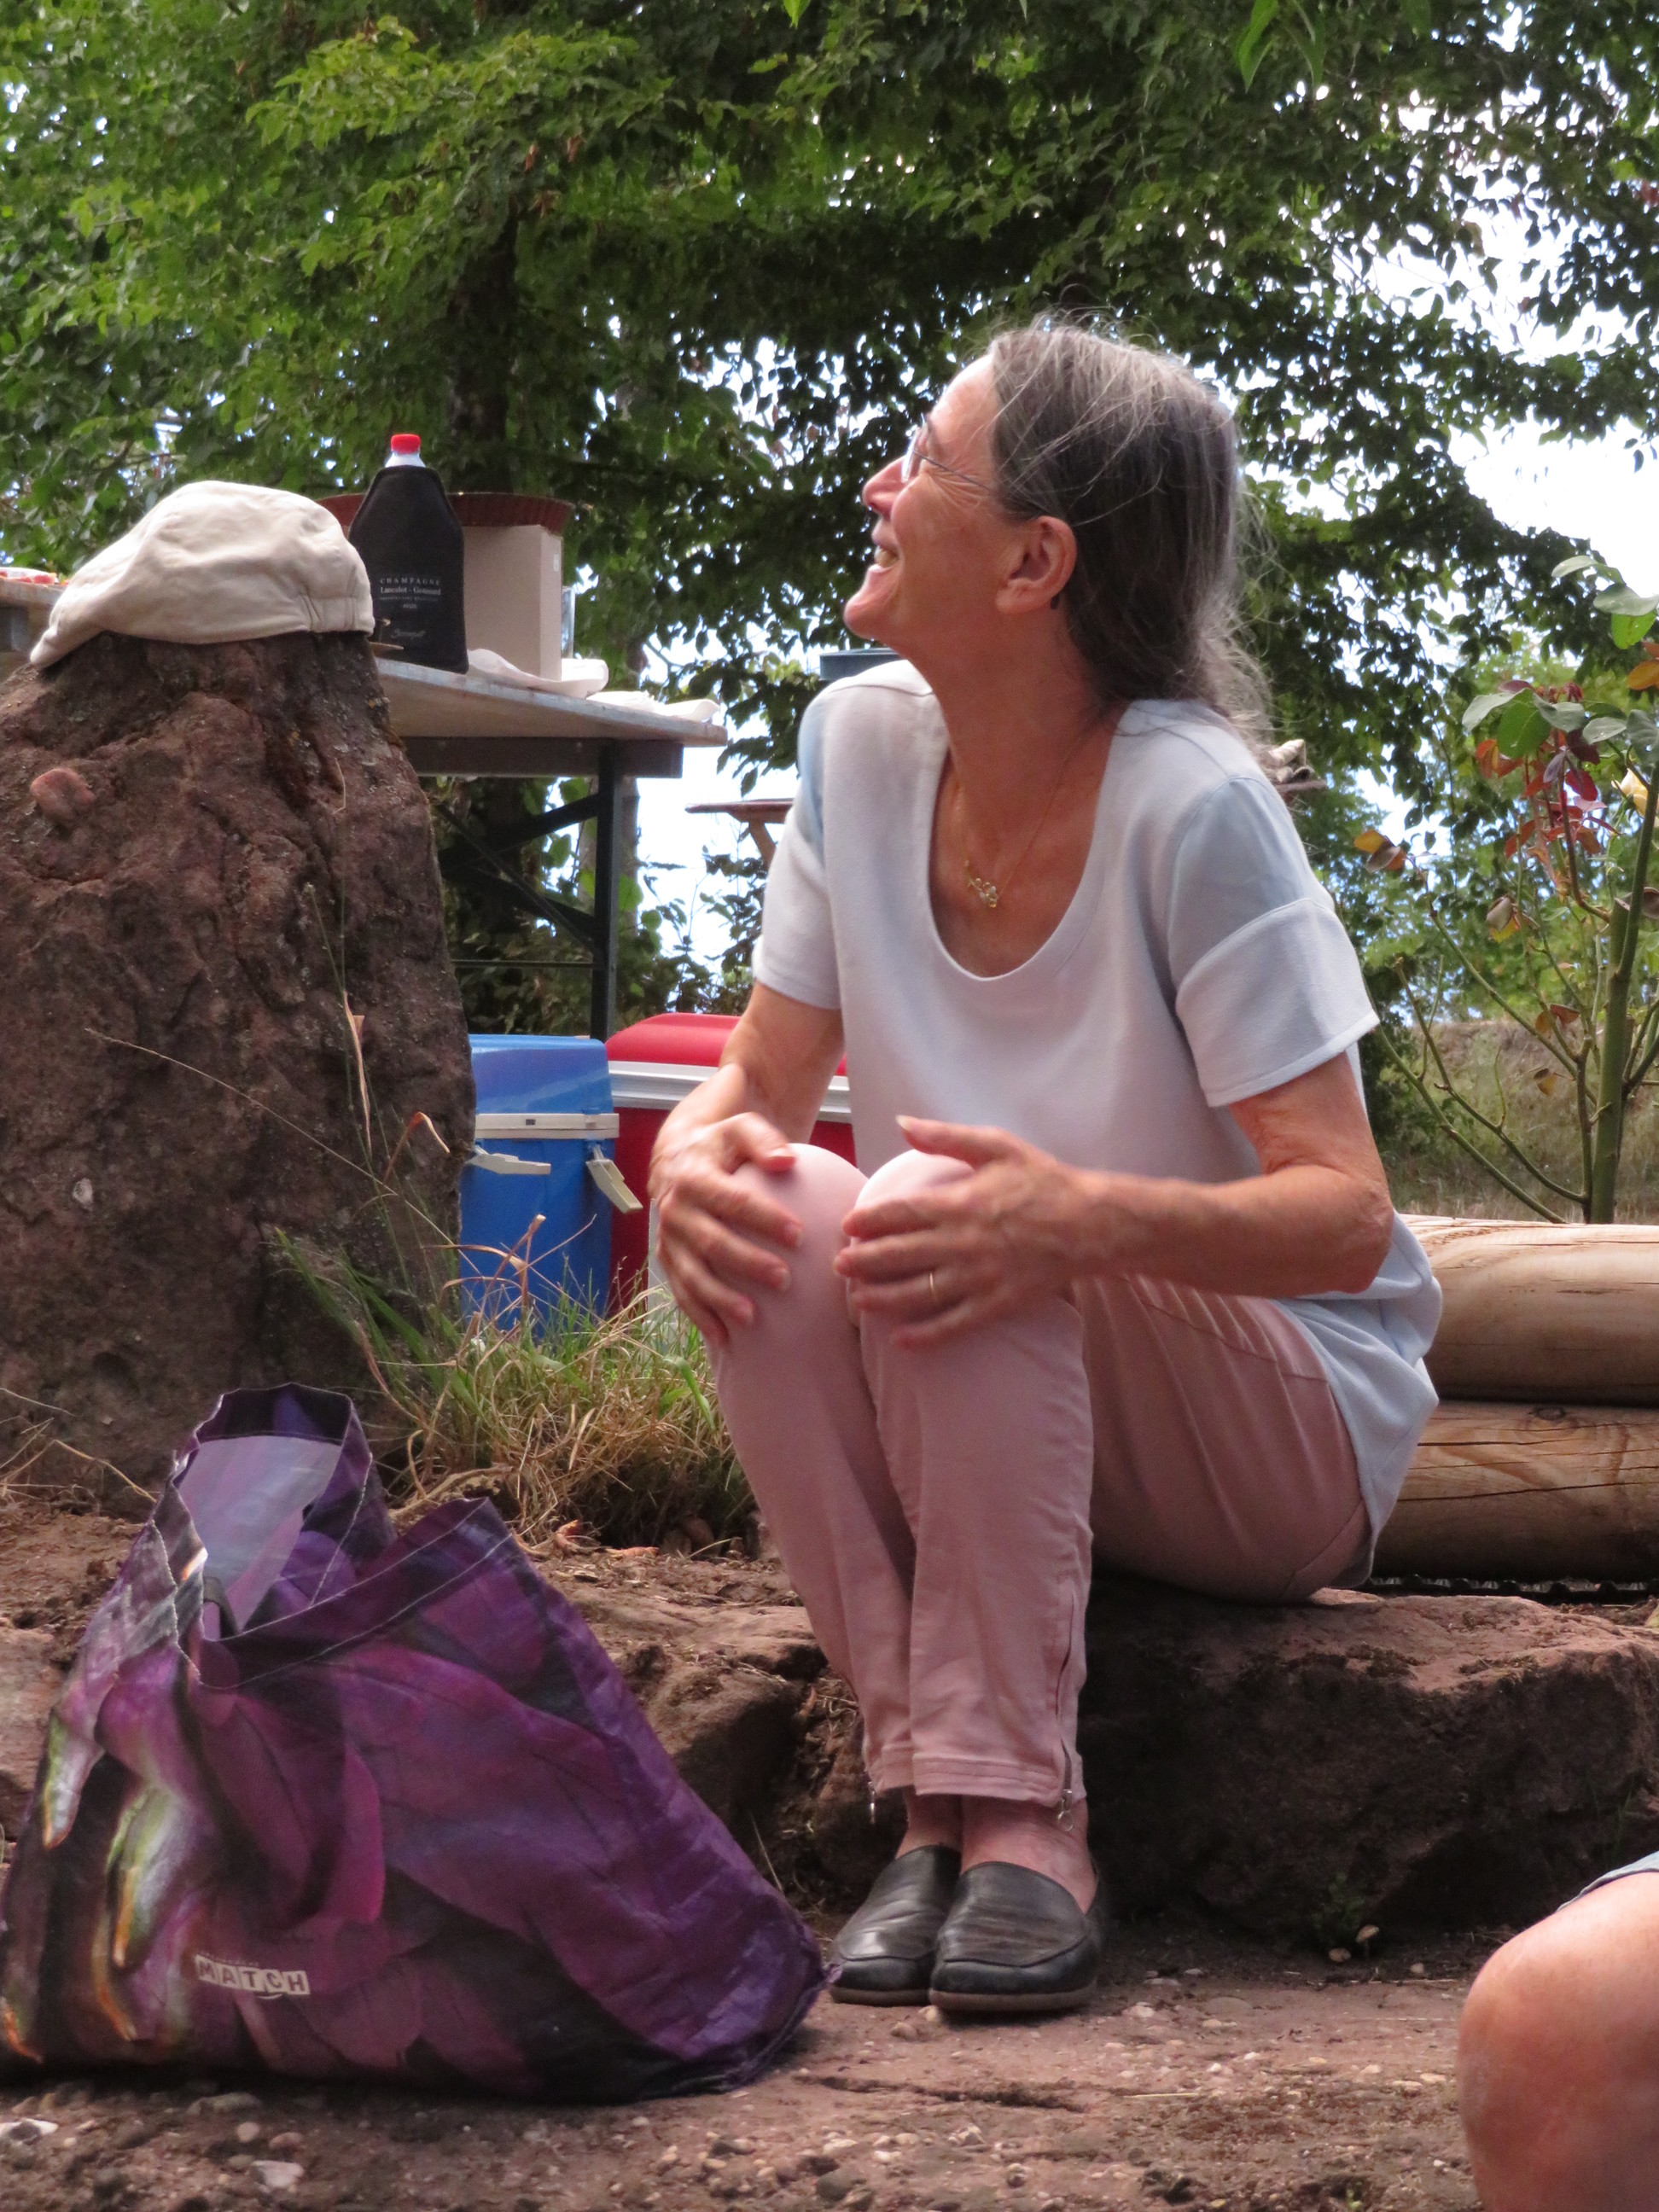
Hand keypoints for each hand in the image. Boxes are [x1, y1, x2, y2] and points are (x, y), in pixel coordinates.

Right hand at [650, 1111, 804, 1344]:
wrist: (677, 1158)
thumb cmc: (723, 1146)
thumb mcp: (741, 1128)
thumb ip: (764, 1140)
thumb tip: (787, 1161)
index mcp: (693, 1176)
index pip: (733, 1200)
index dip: (765, 1219)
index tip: (800, 1235)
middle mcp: (674, 1210)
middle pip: (712, 1242)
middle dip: (747, 1263)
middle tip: (785, 1280)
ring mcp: (668, 1239)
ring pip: (692, 1274)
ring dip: (720, 1298)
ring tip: (752, 1318)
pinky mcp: (668, 1260)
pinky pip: (681, 1292)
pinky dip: (700, 1315)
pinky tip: (724, 1337)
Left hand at [834, 1118, 1097, 1345]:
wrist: (1091, 1223)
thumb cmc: (1044, 1180)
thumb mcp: (996, 1146)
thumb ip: (946, 1136)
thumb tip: (902, 1122)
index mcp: (958, 1202)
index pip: (899, 1213)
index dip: (868, 1220)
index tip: (847, 1225)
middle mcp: (961, 1242)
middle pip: (899, 1255)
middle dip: (863, 1262)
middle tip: (838, 1266)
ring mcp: (978, 1277)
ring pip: (918, 1293)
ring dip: (882, 1298)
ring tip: (857, 1301)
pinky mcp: (996, 1303)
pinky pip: (954, 1324)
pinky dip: (925, 1334)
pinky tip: (901, 1340)